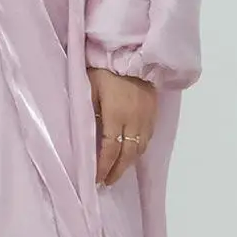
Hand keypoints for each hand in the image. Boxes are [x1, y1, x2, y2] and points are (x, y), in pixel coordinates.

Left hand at [88, 65, 155, 186]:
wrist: (131, 54)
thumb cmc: (103, 70)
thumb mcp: (88, 89)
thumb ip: (88, 113)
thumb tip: (83, 137)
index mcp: (116, 115)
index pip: (110, 149)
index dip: (103, 166)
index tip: (96, 179)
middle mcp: (134, 120)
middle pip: (128, 154)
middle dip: (117, 170)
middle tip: (107, 182)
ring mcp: (146, 117)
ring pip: (140, 148)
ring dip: (129, 163)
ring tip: (117, 172)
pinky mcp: (154, 113)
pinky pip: (148, 138)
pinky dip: (139, 150)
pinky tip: (132, 154)